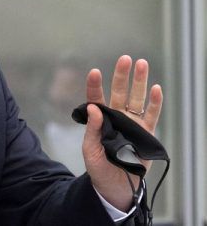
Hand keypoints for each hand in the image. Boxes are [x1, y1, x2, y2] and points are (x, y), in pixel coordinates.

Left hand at [82, 55, 162, 210]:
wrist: (116, 187)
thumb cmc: (99, 169)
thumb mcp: (90, 151)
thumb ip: (92, 129)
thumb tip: (93, 108)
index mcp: (100, 121)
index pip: (96, 99)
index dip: (95, 85)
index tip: (94, 71)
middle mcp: (117, 118)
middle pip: (119, 92)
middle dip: (122, 75)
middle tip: (125, 58)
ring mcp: (132, 125)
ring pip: (136, 99)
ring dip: (139, 82)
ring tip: (142, 64)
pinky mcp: (146, 134)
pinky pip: (151, 116)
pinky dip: (155, 103)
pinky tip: (156, 88)